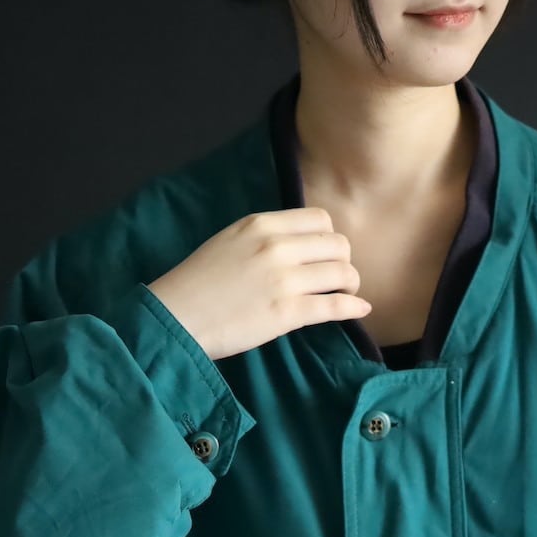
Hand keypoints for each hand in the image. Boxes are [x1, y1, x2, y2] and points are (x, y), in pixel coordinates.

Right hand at [146, 207, 372, 361]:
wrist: (176, 316)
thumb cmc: (197, 284)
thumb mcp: (229, 242)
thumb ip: (263, 237)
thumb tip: (295, 245)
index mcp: (261, 224)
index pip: (320, 219)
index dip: (329, 238)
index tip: (325, 255)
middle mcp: (276, 246)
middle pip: (338, 245)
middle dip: (344, 261)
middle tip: (337, 278)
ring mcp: (284, 280)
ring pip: (342, 273)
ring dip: (350, 285)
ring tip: (345, 295)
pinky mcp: (287, 313)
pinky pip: (335, 306)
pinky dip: (353, 308)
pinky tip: (360, 311)